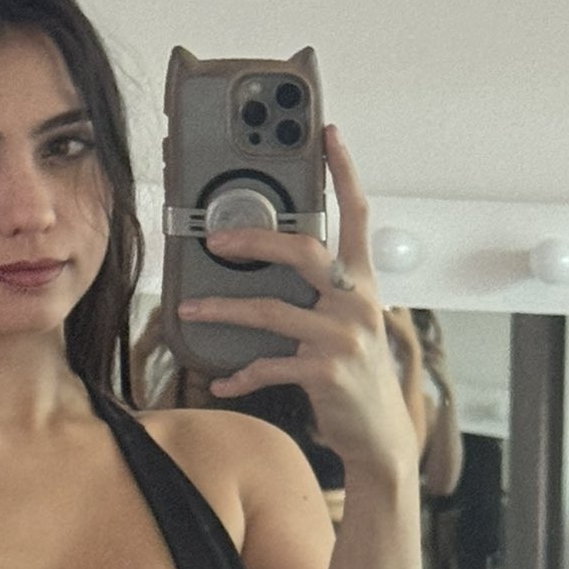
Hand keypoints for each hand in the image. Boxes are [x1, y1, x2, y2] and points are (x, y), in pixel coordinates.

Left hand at [175, 126, 417, 478]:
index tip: (329, 134)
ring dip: (223, 309)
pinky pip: (268, 365)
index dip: (344, 171)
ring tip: (190, 307)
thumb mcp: (348, 322)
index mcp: (361, 281)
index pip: (358, 214)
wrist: (379, 433)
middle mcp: (356, 301)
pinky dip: (240, 373)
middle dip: (254, 241)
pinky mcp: (325, 371)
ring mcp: (342, 336)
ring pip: (270, 311)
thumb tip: (265, 269)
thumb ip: (320, 291)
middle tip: (216, 240)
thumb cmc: (355, 373)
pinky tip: (221, 379)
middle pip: (302, 251)